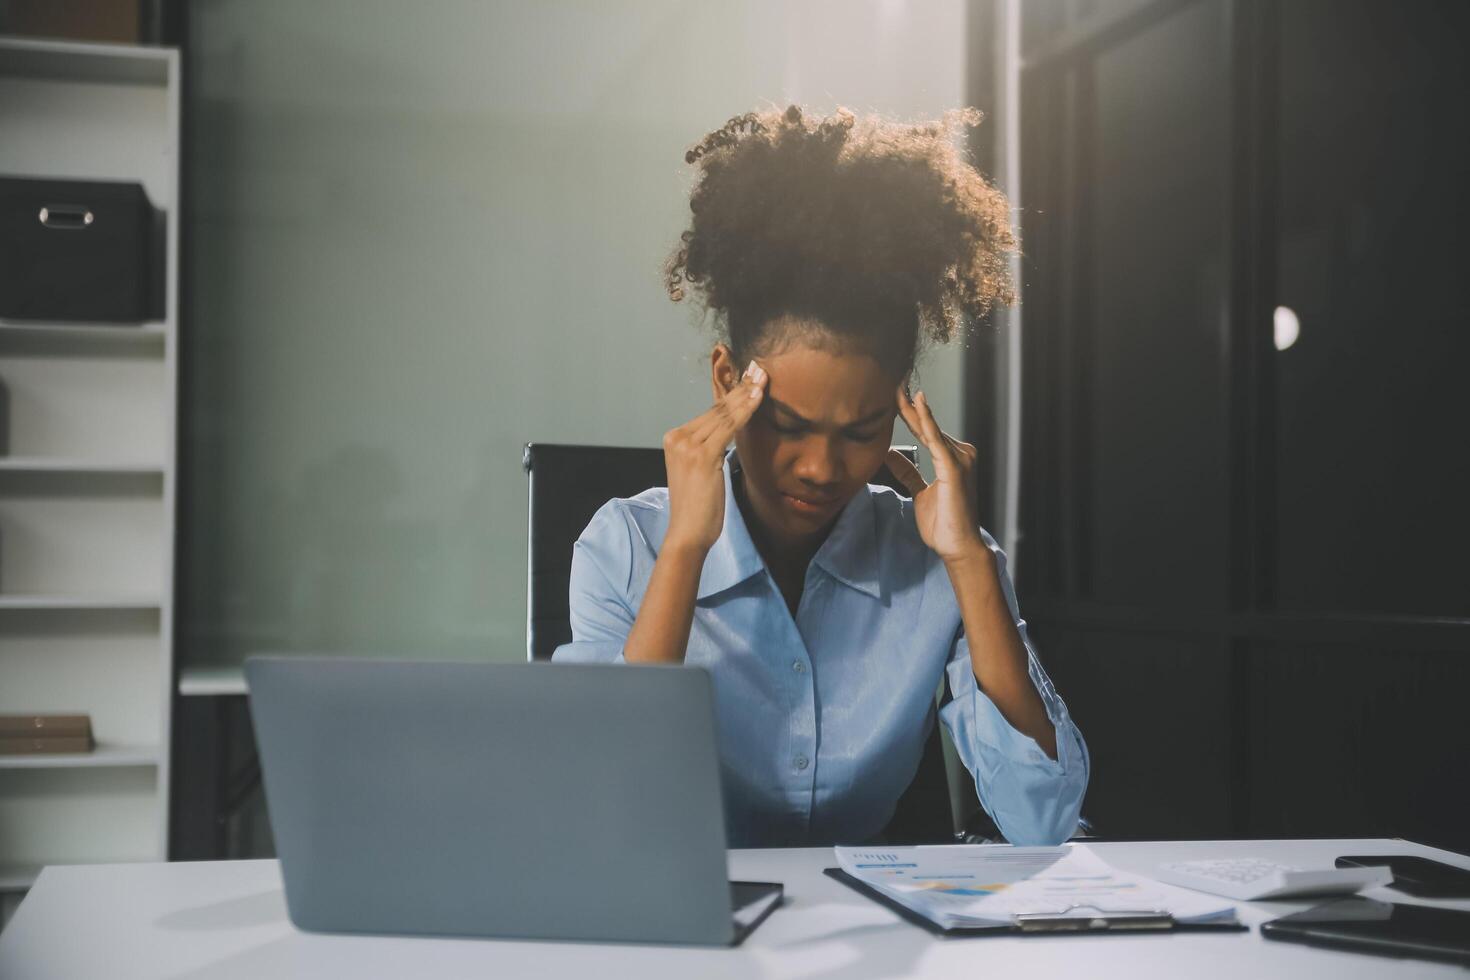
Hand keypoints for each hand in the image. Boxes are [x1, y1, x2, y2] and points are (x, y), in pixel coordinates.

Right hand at [661, 360, 767, 552]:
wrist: (688, 533)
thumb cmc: (699, 508)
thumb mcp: (702, 472)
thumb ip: (710, 450)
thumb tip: (728, 435)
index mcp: (675, 439)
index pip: (710, 413)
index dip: (732, 395)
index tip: (750, 379)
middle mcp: (678, 437)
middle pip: (717, 409)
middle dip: (741, 387)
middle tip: (760, 368)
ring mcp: (687, 445)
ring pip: (724, 414)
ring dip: (746, 394)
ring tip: (763, 378)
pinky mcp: (701, 455)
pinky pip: (729, 427)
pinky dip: (746, 409)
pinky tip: (759, 397)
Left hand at [888, 387, 987, 563]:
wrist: (957, 546)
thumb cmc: (943, 522)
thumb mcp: (919, 492)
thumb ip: (908, 471)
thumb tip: (891, 453)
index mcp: (952, 458)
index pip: (925, 431)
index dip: (907, 414)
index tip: (891, 396)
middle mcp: (960, 453)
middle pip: (926, 426)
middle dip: (907, 405)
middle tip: (892, 381)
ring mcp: (959, 459)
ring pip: (929, 429)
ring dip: (911, 408)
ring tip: (895, 387)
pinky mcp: (954, 467)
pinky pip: (935, 439)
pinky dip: (926, 420)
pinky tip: (917, 402)